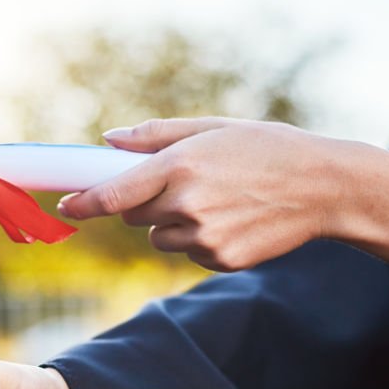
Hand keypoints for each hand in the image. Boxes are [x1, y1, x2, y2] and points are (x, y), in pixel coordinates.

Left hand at [57, 116, 388, 297]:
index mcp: (180, 166)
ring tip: (217, 200)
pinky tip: (233, 220)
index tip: (65, 207)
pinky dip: (200, 240)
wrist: (324, 187)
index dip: (83, 203)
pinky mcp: (221, 261)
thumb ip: (155, 135)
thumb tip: (108, 141)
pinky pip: (189, 254)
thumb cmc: (266, 148)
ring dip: (173, 222)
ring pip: (160, 238)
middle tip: (179, 183)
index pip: (113, 193)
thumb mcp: (212, 128)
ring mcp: (205, 237)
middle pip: (133, 216)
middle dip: (143, 202)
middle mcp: (187, 205)